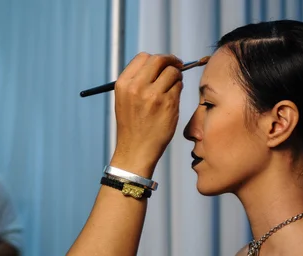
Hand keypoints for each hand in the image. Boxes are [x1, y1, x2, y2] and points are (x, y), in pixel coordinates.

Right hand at [112, 53, 183, 176]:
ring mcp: (153, 95)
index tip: (163, 64)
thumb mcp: (125, 99)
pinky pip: (179, 87)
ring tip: (172, 87)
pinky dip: (178, 90)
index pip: (143, 57)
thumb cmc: (132, 125)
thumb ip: (137, 80)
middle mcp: (137, 87)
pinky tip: (172, 100)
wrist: (136, 150)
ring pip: (172, 72)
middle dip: (171, 60)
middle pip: (159, 60)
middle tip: (177, 65)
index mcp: (124, 84)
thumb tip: (159, 64)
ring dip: (176, 76)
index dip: (156, 59)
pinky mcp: (168, 104)